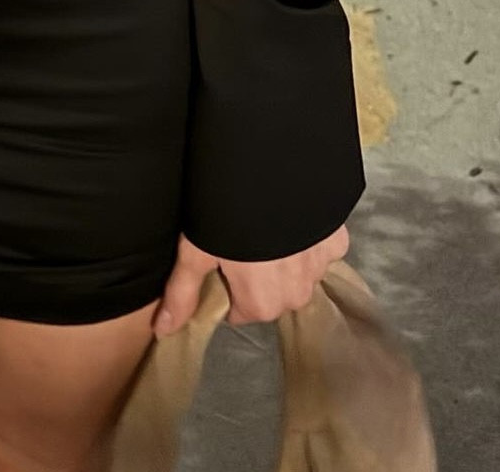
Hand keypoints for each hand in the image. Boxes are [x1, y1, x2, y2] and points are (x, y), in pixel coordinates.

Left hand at [152, 222, 349, 334]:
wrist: (271, 169)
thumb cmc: (225, 213)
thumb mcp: (196, 250)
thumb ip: (182, 293)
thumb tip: (162, 331)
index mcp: (262, 305)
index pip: (241, 309)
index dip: (228, 285)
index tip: (221, 260)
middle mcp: (296, 296)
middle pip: (271, 294)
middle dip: (258, 275)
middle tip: (241, 239)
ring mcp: (320, 268)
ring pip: (298, 273)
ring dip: (285, 258)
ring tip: (263, 225)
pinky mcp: (337, 241)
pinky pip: (320, 249)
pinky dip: (307, 238)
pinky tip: (290, 216)